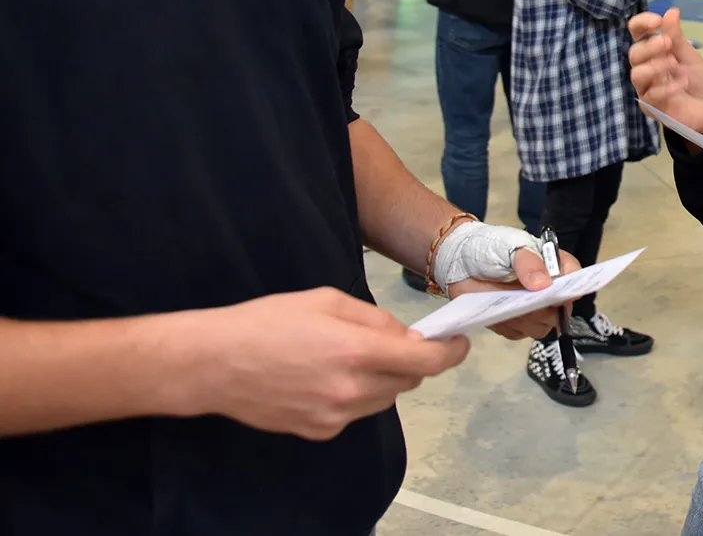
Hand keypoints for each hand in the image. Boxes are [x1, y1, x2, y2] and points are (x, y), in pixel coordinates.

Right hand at [181, 288, 468, 440]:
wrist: (213, 363)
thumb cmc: (268, 321)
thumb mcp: (328, 300)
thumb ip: (375, 318)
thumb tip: (405, 334)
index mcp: (358, 350)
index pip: (428, 361)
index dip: (451, 352)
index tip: (458, 343)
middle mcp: (352, 390)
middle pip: (410, 381)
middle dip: (411, 360)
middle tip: (392, 341)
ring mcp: (335, 416)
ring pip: (385, 398)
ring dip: (383, 378)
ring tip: (348, 356)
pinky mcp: (319, 432)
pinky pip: (356, 412)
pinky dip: (356, 395)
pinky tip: (325, 377)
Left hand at [444, 246, 580, 341]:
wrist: (460, 261)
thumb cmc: (491, 247)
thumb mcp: (511, 247)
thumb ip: (528, 263)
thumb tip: (545, 285)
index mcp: (555, 266)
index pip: (576, 278)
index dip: (571, 288)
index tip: (557, 295)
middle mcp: (549, 290)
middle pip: (562, 311)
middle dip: (544, 309)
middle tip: (524, 301)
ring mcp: (533, 309)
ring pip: (542, 327)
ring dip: (524, 319)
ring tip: (505, 303)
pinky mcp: (514, 324)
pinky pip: (519, 334)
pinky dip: (507, 326)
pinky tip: (497, 312)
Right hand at [628, 8, 702, 134]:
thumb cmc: (696, 79)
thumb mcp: (689, 54)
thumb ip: (677, 35)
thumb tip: (671, 10)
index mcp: (652, 50)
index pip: (636, 32)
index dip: (642, 24)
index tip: (657, 21)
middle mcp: (645, 67)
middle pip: (634, 54)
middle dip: (650, 46)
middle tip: (668, 43)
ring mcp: (646, 87)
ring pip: (637, 74)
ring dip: (655, 66)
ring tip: (674, 64)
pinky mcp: (650, 106)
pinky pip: (650, 95)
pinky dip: (666, 87)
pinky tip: (681, 83)